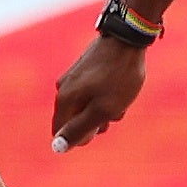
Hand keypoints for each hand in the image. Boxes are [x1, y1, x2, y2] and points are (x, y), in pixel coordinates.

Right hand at [51, 35, 147, 152]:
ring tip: (121, 98)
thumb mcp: (102, 110)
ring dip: (105, 109)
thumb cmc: (118, 78)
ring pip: (87, 107)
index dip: (82, 136)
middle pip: (75, 120)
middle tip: (114, 110)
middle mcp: (63, 88)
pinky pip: (93, 93)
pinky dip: (108, 96)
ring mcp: (74, 78)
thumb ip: (79, 129)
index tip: (101, 126)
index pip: (61, 132)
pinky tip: (120, 87)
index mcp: (64, 100)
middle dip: (96, 122)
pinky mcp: (85, 70)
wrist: (128, 40)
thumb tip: (58, 147)